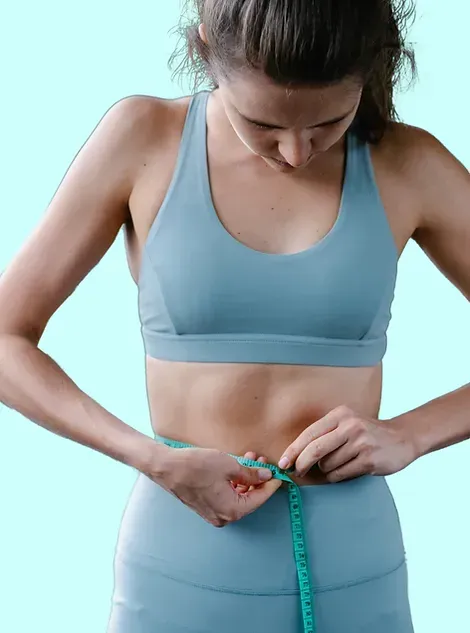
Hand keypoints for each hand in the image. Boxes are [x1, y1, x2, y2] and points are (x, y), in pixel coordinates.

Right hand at [150, 446, 282, 526]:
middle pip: (249, 499)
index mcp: (232, 511)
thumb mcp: (229, 465)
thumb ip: (250, 474)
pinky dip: (234, 483)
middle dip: (258, 479)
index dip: (271, 486)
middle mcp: (223, 517)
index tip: (279, 475)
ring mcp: (213, 513)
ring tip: (250, 458)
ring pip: (238, 496)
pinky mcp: (205, 506)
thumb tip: (265, 476)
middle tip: (263, 462)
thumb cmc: (196, 466)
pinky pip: (226, 496)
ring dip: (246, 479)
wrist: (167, 467)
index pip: (259, 500)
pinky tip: (237, 466)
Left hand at [278, 405, 417, 482]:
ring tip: (339, 464)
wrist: (402, 438)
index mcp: (340, 414)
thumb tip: (295, 454)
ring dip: (327, 470)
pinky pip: (340, 474)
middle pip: (314, 450)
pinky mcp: (369, 460)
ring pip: (327, 465)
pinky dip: (338, 476)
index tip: (284, 463)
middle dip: (301, 464)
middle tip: (297, 472)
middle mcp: (350, 426)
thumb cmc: (367, 433)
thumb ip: (325, 434)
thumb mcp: (347, 423)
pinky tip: (348, 469)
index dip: (293, 450)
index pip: (309, 433)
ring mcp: (360, 443)